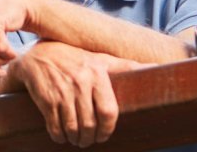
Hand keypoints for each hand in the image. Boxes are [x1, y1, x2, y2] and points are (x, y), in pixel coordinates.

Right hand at [8, 41, 146, 147]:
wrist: (39, 56)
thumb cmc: (75, 59)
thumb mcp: (101, 59)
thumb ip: (127, 66)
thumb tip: (158, 67)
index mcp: (97, 74)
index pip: (109, 111)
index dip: (107, 130)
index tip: (103, 135)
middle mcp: (80, 82)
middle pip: (90, 124)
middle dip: (89, 138)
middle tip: (87, 140)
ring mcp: (62, 92)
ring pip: (73, 128)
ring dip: (75, 139)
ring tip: (76, 139)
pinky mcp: (46, 99)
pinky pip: (55, 126)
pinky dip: (59, 136)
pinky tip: (61, 135)